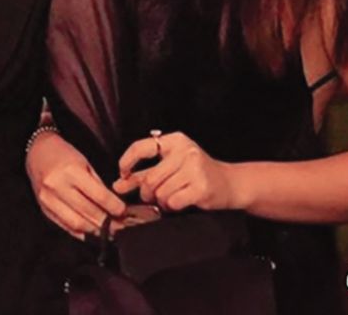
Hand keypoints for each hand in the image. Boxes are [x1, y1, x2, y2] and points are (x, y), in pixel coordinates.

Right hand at [27, 131, 125, 237]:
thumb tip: (114, 205)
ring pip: (77, 224)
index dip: (114, 207)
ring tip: (109, 232)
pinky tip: (92, 233)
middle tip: (121, 226)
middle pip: (88, 213)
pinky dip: (81, 232)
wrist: (37, 152)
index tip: (124, 212)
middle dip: (107, 223)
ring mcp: (48, 200)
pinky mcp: (44, 210)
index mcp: (71, 171)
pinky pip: (66, 227)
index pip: (98, 196)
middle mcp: (57, 187)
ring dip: (95, 231)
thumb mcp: (84, 162)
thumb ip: (98, 184)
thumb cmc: (64, 154)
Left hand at [114, 131, 243, 212]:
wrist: (229, 183)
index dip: (127, 162)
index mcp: (175, 140)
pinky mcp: (201, 187)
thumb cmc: (196, 174)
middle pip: (149, 178)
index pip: (141, 147)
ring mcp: (194, 168)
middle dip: (147, 192)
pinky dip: (173, 207)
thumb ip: (142, 174)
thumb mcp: (170, 167)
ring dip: (162, 201)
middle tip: (155, 195)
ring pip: (160, 192)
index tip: (123, 174)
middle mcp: (185, 151)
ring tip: (173, 197)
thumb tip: (118, 185)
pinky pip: (173, 202)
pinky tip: (181, 202)